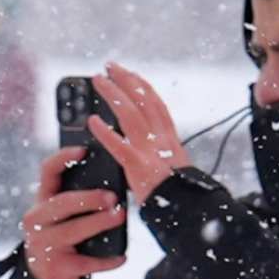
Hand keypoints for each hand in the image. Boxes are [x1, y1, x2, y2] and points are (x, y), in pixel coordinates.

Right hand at [20, 148, 126, 278]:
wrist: (45, 274)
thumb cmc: (61, 235)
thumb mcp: (61, 214)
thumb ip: (77, 198)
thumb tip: (113, 184)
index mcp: (42, 200)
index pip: (47, 172)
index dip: (63, 158)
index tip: (85, 150)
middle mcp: (37, 220)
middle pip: (62, 204)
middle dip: (89, 199)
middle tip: (113, 197)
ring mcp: (43, 245)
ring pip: (72, 232)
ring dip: (99, 223)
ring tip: (120, 217)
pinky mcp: (55, 267)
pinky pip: (85, 262)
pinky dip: (105, 261)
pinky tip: (121, 257)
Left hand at [84, 61, 190, 206]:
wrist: (186, 212)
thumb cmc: (176, 196)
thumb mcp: (171, 169)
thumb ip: (158, 155)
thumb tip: (141, 148)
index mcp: (170, 140)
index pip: (157, 104)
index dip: (143, 87)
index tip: (131, 74)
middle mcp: (162, 140)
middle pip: (144, 101)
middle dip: (126, 80)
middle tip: (109, 66)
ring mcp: (151, 151)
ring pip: (131, 114)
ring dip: (113, 94)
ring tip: (97, 81)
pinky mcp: (139, 166)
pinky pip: (120, 145)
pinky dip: (105, 132)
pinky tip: (92, 121)